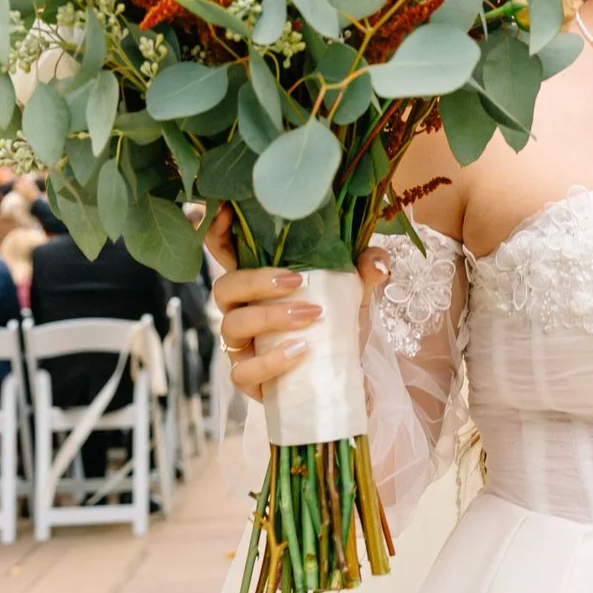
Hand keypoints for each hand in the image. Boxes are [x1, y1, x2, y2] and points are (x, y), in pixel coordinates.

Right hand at [205, 206, 388, 402]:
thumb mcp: (355, 296)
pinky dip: (272, 361)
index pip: (224, 252)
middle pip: (223, 288)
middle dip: (255, 281)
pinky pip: (244, 371)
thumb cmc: (337, 329)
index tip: (224, 213)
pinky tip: (300, 351)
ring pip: (231, 326)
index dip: (216, 232)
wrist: (344, 379)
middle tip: (296, 281)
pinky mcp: (249, 380)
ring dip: (271, 317)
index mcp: (259, 283)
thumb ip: (364, 272)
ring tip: (311, 315)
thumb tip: (377, 261)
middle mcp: (242, 311)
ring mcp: (241, 347)